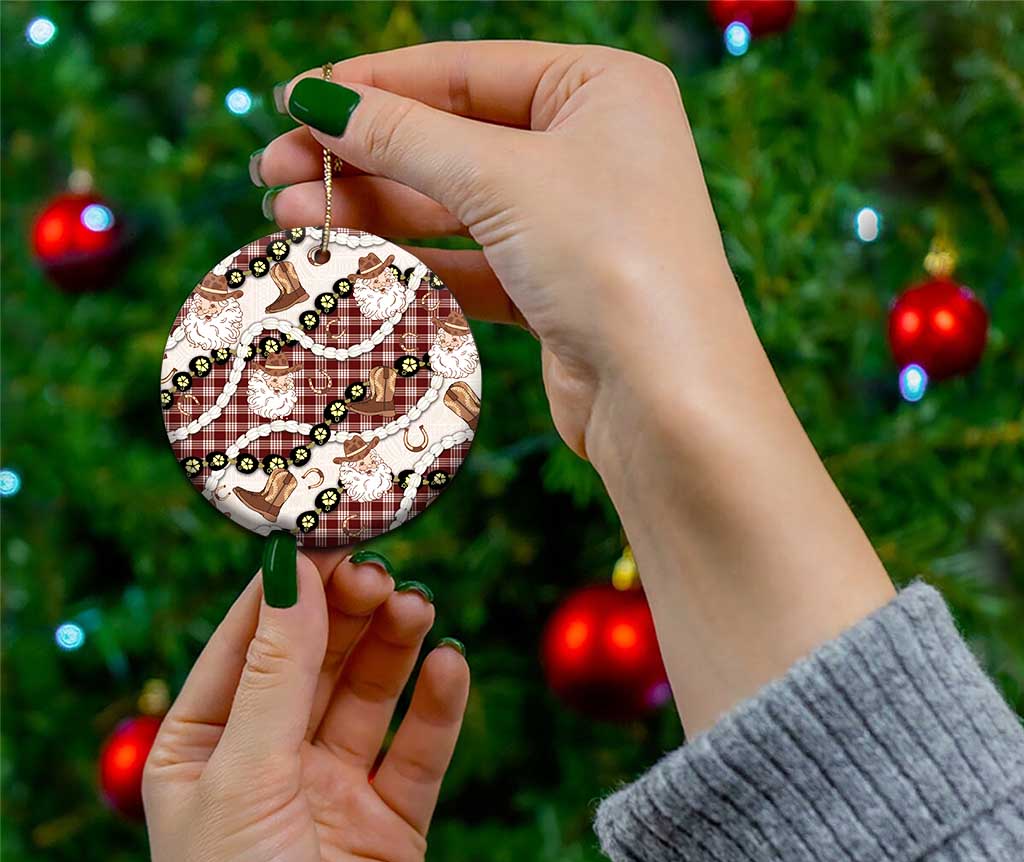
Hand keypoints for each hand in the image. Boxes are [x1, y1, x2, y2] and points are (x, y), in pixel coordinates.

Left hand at [144, 547, 468, 861]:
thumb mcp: (245, 778)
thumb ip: (277, 672)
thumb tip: (291, 569)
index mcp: (205, 747)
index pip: (249, 642)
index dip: (288, 587)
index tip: (327, 531)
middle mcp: (270, 761)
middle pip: (316, 659)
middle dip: (348, 612)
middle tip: (383, 572)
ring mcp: (333, 790)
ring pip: (370, 694)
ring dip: (394, 646)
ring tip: (418, 608)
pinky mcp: (392, 822)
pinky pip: (419, 749)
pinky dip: (438, 705)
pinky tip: (451, 666)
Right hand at [258, 41, 891, 734]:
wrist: (667, 398)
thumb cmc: (609, 259)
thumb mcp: (500, 178)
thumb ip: (404, 137)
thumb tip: (316, 102)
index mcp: (600, 89)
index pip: (464, 71)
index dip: (374, 86)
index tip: (293, 103)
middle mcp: (592, 149)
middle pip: (452, 140)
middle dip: (362, 157)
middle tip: (273, 173)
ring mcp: (574, 224)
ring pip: (455, 206)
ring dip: (375, 210)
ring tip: (290, 217)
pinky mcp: (556, 290)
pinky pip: (471, 261)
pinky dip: (414, 260)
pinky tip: (350, 260)